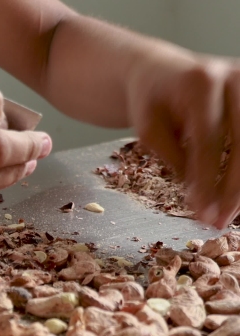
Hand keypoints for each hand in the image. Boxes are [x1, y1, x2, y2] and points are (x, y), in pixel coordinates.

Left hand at [127, 52, 239, 228]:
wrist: (159, 70)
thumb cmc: (151, 101)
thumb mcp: (149, 128)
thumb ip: (175, 157)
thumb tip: (201, 196)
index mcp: (200, 82)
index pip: (207, 140)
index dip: (207, 181)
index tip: (202, 213)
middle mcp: (234, 77)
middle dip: (232, 189)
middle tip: (217, 221)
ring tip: (227, 215)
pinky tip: (235, 197)